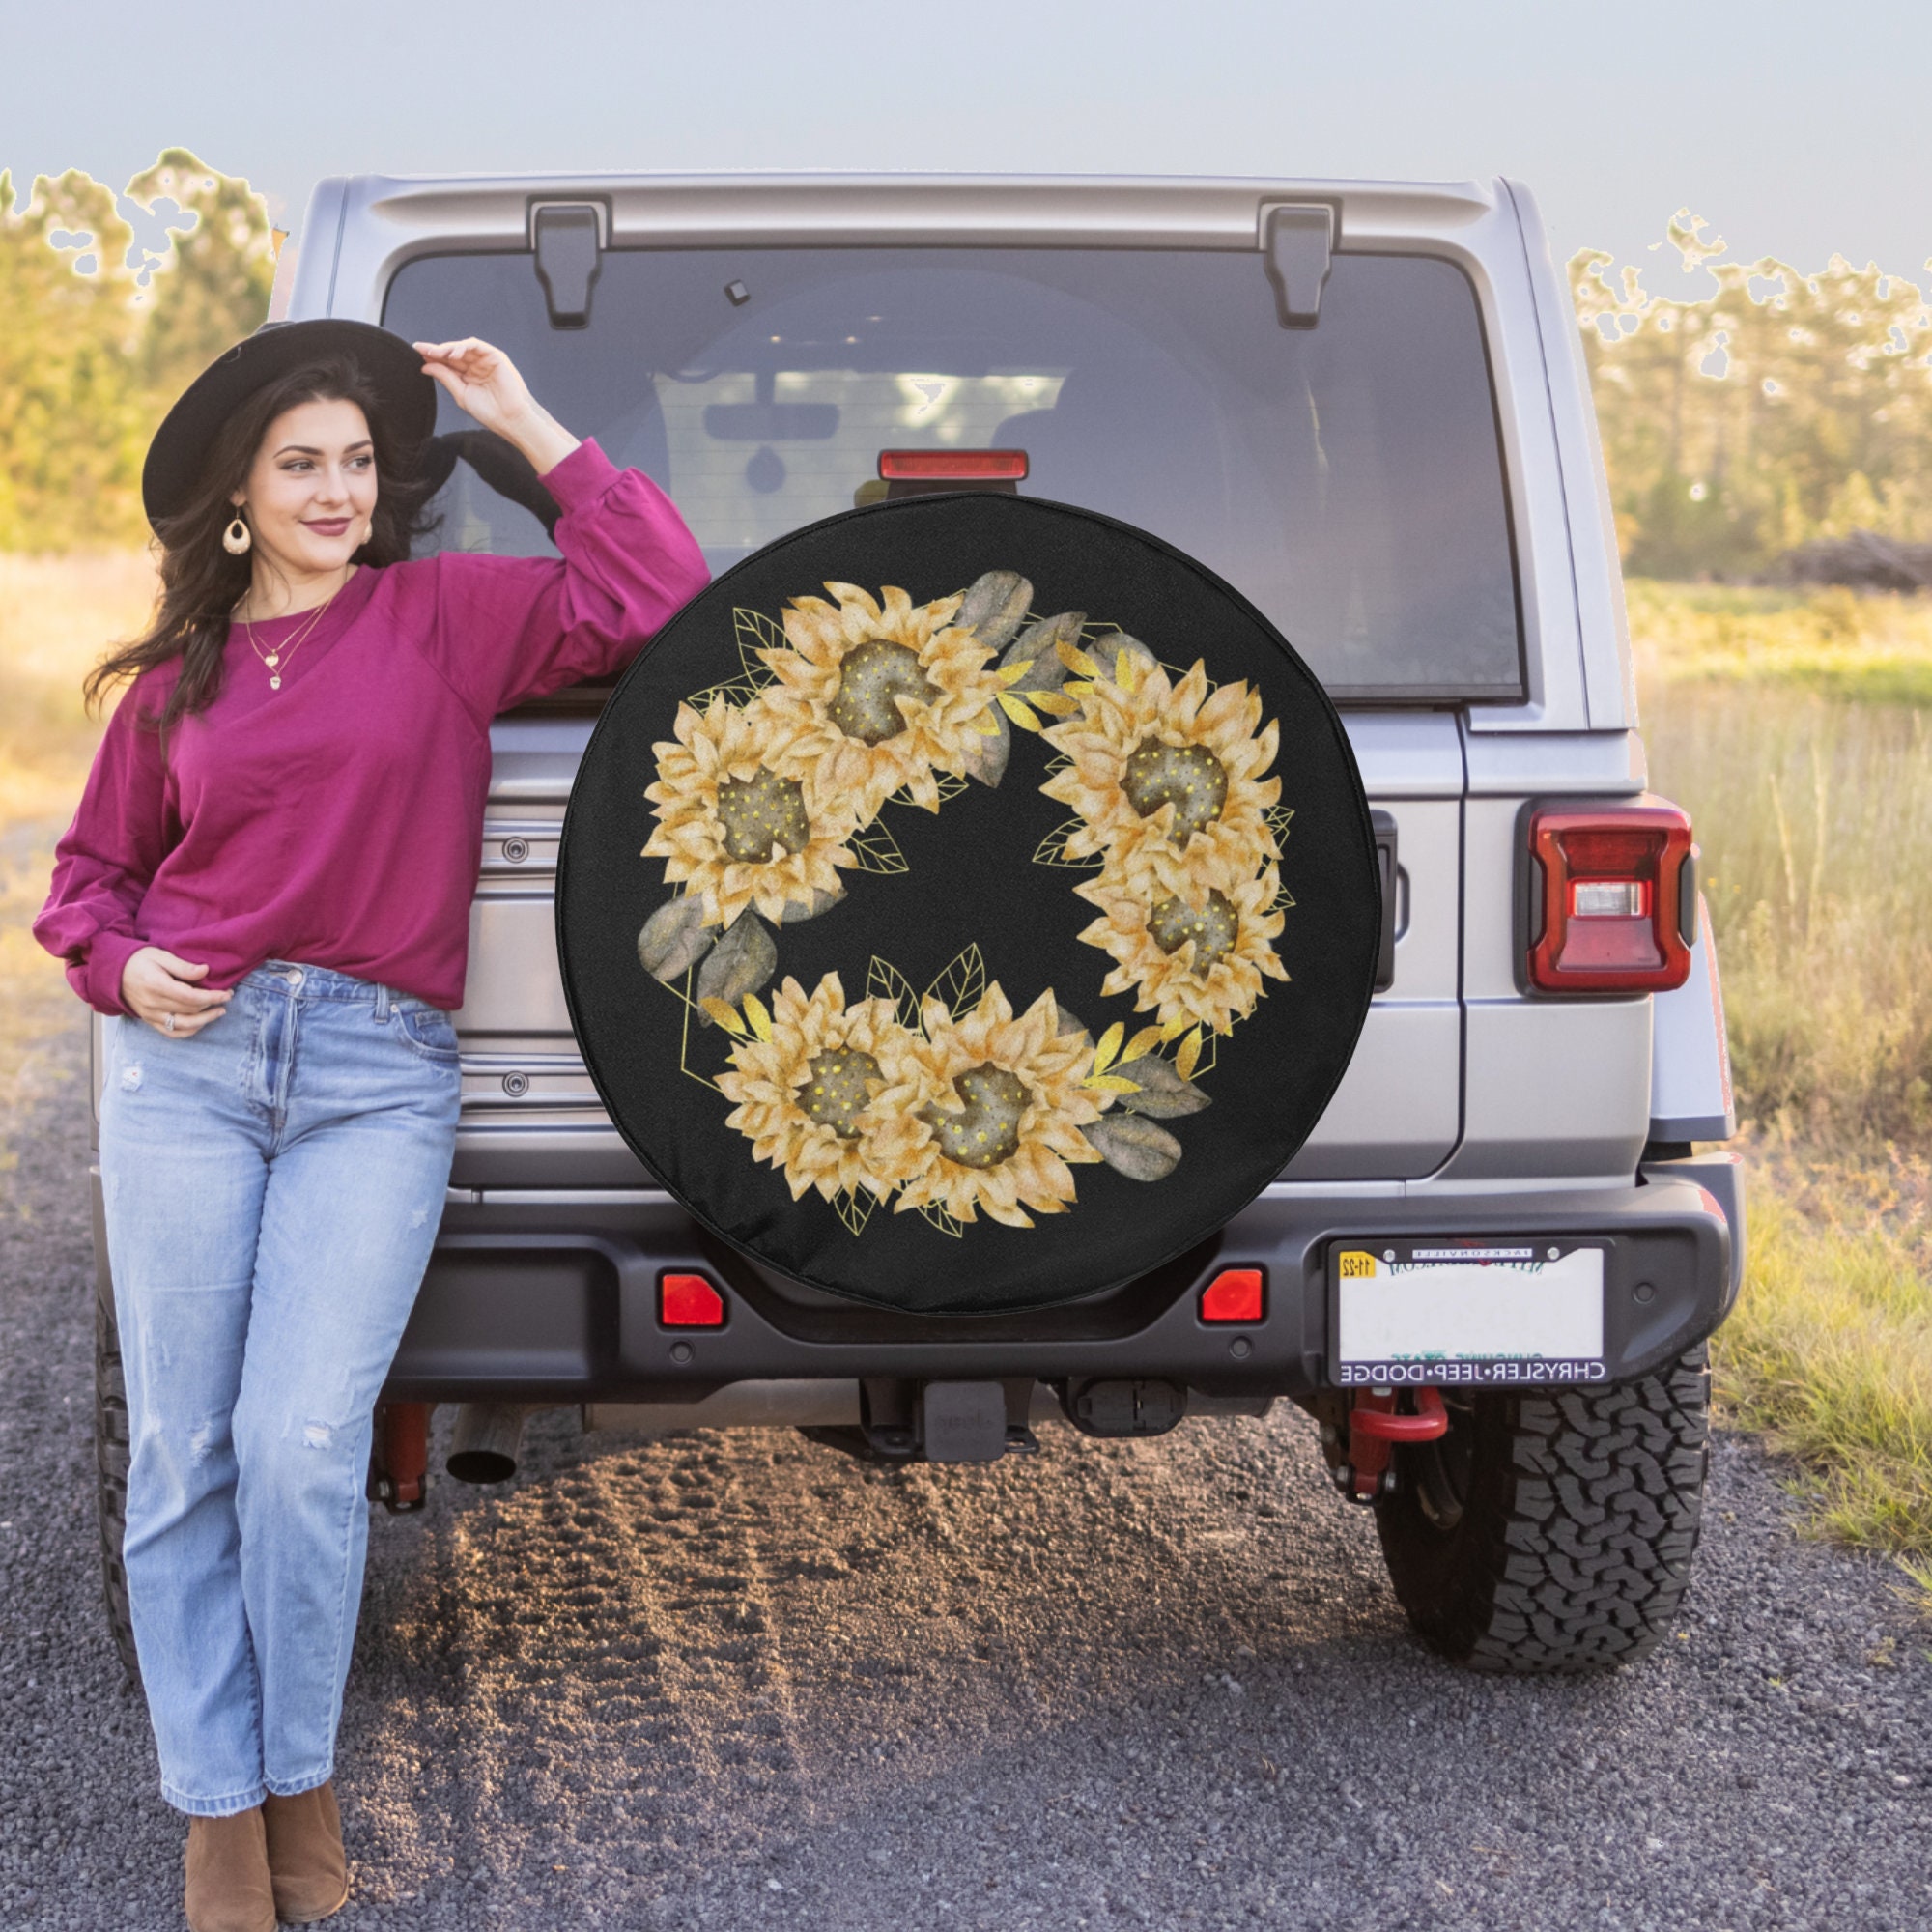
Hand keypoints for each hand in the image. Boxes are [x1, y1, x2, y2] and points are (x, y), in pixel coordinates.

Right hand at [121, 947, 230, 1036]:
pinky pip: (170, 1033)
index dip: (212, 997)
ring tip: (219, 1012)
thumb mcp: (160, 955)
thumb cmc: (138, 960)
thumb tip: (205, 971)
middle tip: (227, 998)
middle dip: (212, 1006)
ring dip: (204, 1021)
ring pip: (182, 1026)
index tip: (227, 993)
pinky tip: (201, 1023)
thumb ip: (183, 966)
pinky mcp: (148, 1020)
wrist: (113, 972)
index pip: (190, 997)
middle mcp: (152, 1004)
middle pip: (189, 1011)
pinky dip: (188, 1031)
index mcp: (156, 985)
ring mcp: (150, 1015)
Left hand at [413, 338, 580, 474]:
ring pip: (463, 348)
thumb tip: (426, 366)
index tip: (417, 353)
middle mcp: (476, 366)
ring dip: (448, 348)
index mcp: (468, 376)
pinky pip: (476, 346)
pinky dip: (463, 347)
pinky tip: (452, 354)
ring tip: (435, 352)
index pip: (447, 363)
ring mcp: (485, 361)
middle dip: (436, 350)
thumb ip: (446, 378)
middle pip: (453, 353)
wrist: (510, 419)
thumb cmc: (490, 412)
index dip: (433, 357)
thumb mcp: (461, 394)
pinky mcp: (495, 357)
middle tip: (421, 350)